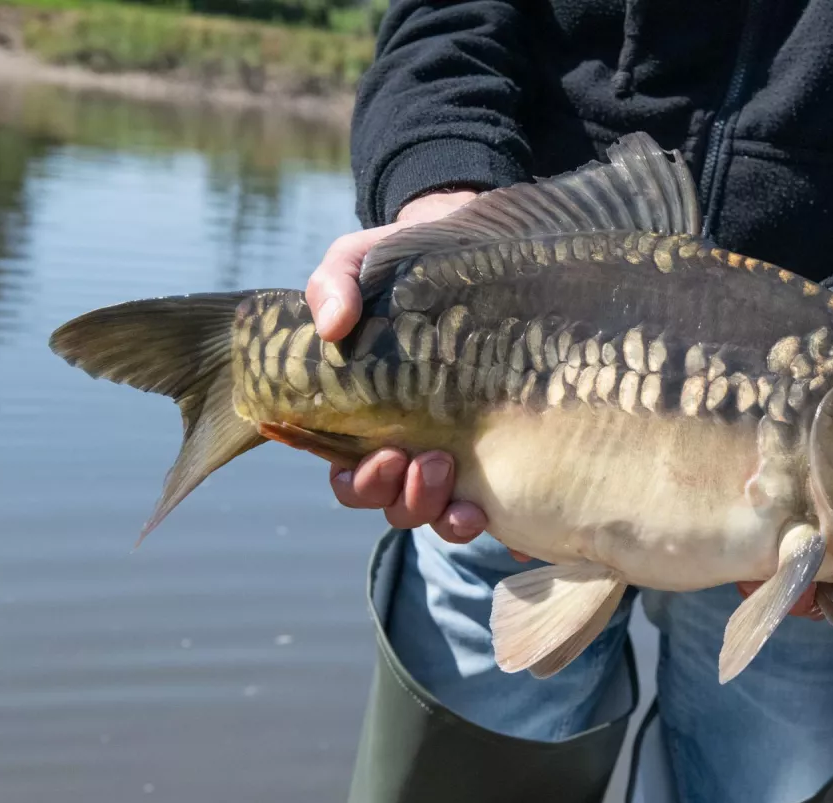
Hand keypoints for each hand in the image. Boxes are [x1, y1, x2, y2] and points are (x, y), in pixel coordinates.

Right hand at [306, 191, 509, 546]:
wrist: (469, 249)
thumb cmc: (402, 266)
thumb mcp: (361, 262)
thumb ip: (334, 284)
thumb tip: (332, 325)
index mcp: (366, 419)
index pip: (351, 475)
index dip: (362, 481)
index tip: (387, 455)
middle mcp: (408, 448)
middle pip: (394, 504)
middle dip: (406, 497)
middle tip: (431, 461)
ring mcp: (455, 455)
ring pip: (435, 514)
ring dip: (443, 513)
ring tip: (461, 483)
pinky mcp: (498, 453)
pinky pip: (491, 507)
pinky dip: (491, 523)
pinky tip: (500, 518)